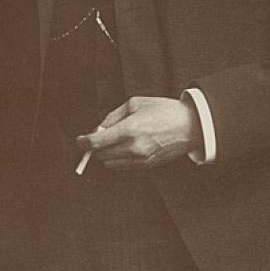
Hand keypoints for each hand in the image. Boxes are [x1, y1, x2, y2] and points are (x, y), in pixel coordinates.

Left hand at [76, 95, 202, 169]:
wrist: (190, 126)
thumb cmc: (164, 110)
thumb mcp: (135, 103)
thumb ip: (114, 116)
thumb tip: (100, 128)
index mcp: (130, 129)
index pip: (97, 142)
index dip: (84, 142)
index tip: (80, 140)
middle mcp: (133, 147)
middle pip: (101, 155)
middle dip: (95, 146)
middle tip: (99, 136)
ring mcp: (140, 159)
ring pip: (110, 163)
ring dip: (106, 154)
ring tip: (115, 140)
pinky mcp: (146, 166)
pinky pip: (123, 166)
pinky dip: (118, 159)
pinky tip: (125, 147)